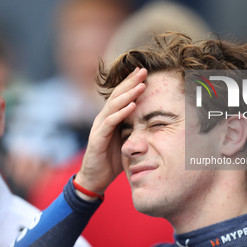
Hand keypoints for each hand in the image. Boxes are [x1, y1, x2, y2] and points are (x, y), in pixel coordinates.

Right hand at [75, 68, 146, 195]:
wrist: (96, 177)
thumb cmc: (112, 158)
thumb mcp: (125, 140)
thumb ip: (132, 127)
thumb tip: (150, 119)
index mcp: (111, 117)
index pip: (121, 95)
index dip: (131, 83)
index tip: (143, 71)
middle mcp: (103, 118)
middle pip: (117, 95)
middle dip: (131, 82)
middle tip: (144, 70)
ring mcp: (99, 127)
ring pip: (114, 105)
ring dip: (128, 94)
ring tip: (141, 84)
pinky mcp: (97, 138)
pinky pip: (110, 122)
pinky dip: (121, 113)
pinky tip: (132, 105)